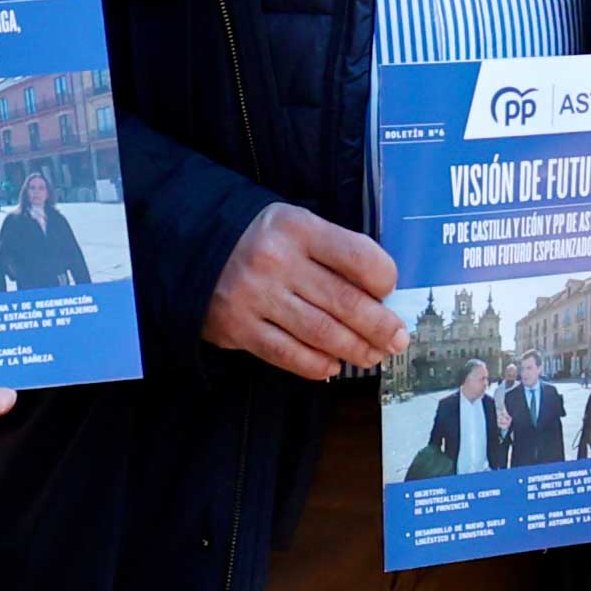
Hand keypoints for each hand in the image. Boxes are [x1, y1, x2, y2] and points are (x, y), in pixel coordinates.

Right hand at [203, 203, 406, 379]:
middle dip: (379, 326)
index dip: (383, 279)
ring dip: (354, 349)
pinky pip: (288, 354)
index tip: (390, 291)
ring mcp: (255, 296)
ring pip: (321, 333)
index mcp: (298, 228)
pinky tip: (332, 364)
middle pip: (344, 301)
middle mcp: (276, 261)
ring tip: (372, 355)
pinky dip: (317, 364)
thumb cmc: (262, 241)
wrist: (193, 247)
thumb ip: (334, 252)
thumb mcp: (296, 226)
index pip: (357, 256)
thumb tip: (380, 296)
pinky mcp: (238, 327)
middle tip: (397, 340)